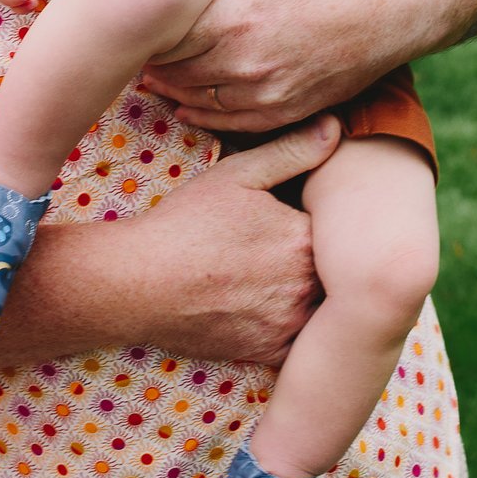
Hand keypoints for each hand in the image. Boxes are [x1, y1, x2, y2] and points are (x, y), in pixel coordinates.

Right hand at [129, 116, 337, 364]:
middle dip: (319, 259)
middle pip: (331, 268)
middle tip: (279, 251)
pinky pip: (302, 341)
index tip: (296, 220)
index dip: (318, 222)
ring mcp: (290, 321)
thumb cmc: (185, 223)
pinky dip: (292, 327)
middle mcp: (307, 282)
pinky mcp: (272, 351)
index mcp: (305, 236)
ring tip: (271, 279)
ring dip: (307, 293)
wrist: (138, 283)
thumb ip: (292, 150)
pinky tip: (264, 309)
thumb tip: (336, 126)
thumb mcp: (238, 173)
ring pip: (320, 305)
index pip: (338, 229)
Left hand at [138, 0, 431, 132]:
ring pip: (198, 102)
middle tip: (141, 45)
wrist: (398, 6)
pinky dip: (204, 116)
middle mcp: (248, 62)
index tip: (143, 16)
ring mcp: (269, 91)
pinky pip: (232, 124)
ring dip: (173, 90)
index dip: (149, 28)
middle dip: (155, 60)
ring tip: (157, 73)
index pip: (168, 35)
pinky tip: (190, 104)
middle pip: (177, 72)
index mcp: (237, 16)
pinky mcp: (289, 110)